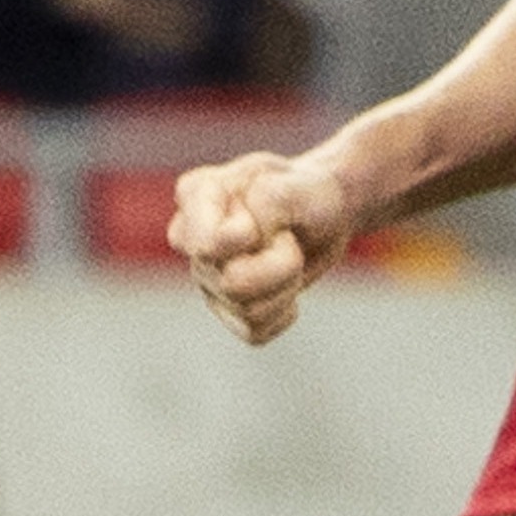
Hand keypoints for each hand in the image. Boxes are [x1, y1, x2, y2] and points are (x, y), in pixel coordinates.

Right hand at [168, 149, 359, 344]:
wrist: (326, 212)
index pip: (208, 244)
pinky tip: (285, 286)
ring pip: (248, 310)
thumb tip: (241, 237)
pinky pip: (254, 332)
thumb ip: (271, 200)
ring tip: (291, 256)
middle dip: (282, 264)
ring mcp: (204, 278)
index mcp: (197, 194)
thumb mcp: (300, 183)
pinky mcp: (225, 309)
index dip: (249, 240)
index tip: (272, 220)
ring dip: (287, 286)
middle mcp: (190, 239)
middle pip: (234, 284)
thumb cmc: (307, 191)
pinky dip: (283, 312)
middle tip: (291, 239)